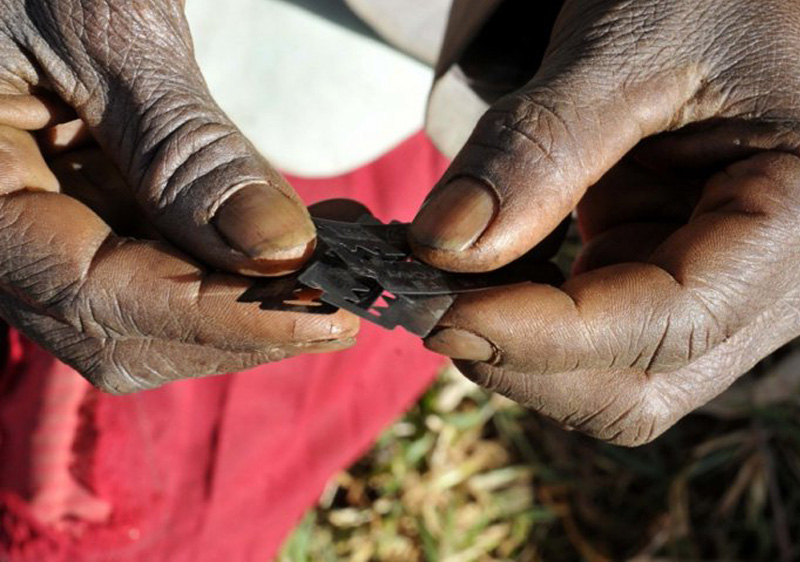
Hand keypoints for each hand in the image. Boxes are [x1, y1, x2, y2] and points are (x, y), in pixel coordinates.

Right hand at [0, 1, 357, 392]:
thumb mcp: (112, 30)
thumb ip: (186, 149)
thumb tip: (280, 251)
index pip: (89, 291)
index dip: (215, 315)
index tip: (323, 319)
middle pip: (118, 327)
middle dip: (239, 326)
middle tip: (344, 305)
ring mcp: (43, 221)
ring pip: (146, 312)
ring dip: (250, 304)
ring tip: (339, 271)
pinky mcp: (86, 207)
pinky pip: (159, 264)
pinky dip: (235, 267)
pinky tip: (301, 245)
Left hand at [411, 0, 799, 444]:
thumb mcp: (629, 46)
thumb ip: (540, 146)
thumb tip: (445, 245)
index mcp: (793, 223)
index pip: (670, 325)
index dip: (547, 336)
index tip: (443, 311)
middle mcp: (761, 284)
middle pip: (637, 388)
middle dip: (524, 360)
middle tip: (429, 303)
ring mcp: (702, 290)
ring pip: (603, 378)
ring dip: (513, 349)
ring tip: (444, 285)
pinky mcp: (653, 278)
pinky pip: (584, 337)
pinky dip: (519, 321)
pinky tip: (476, 276)